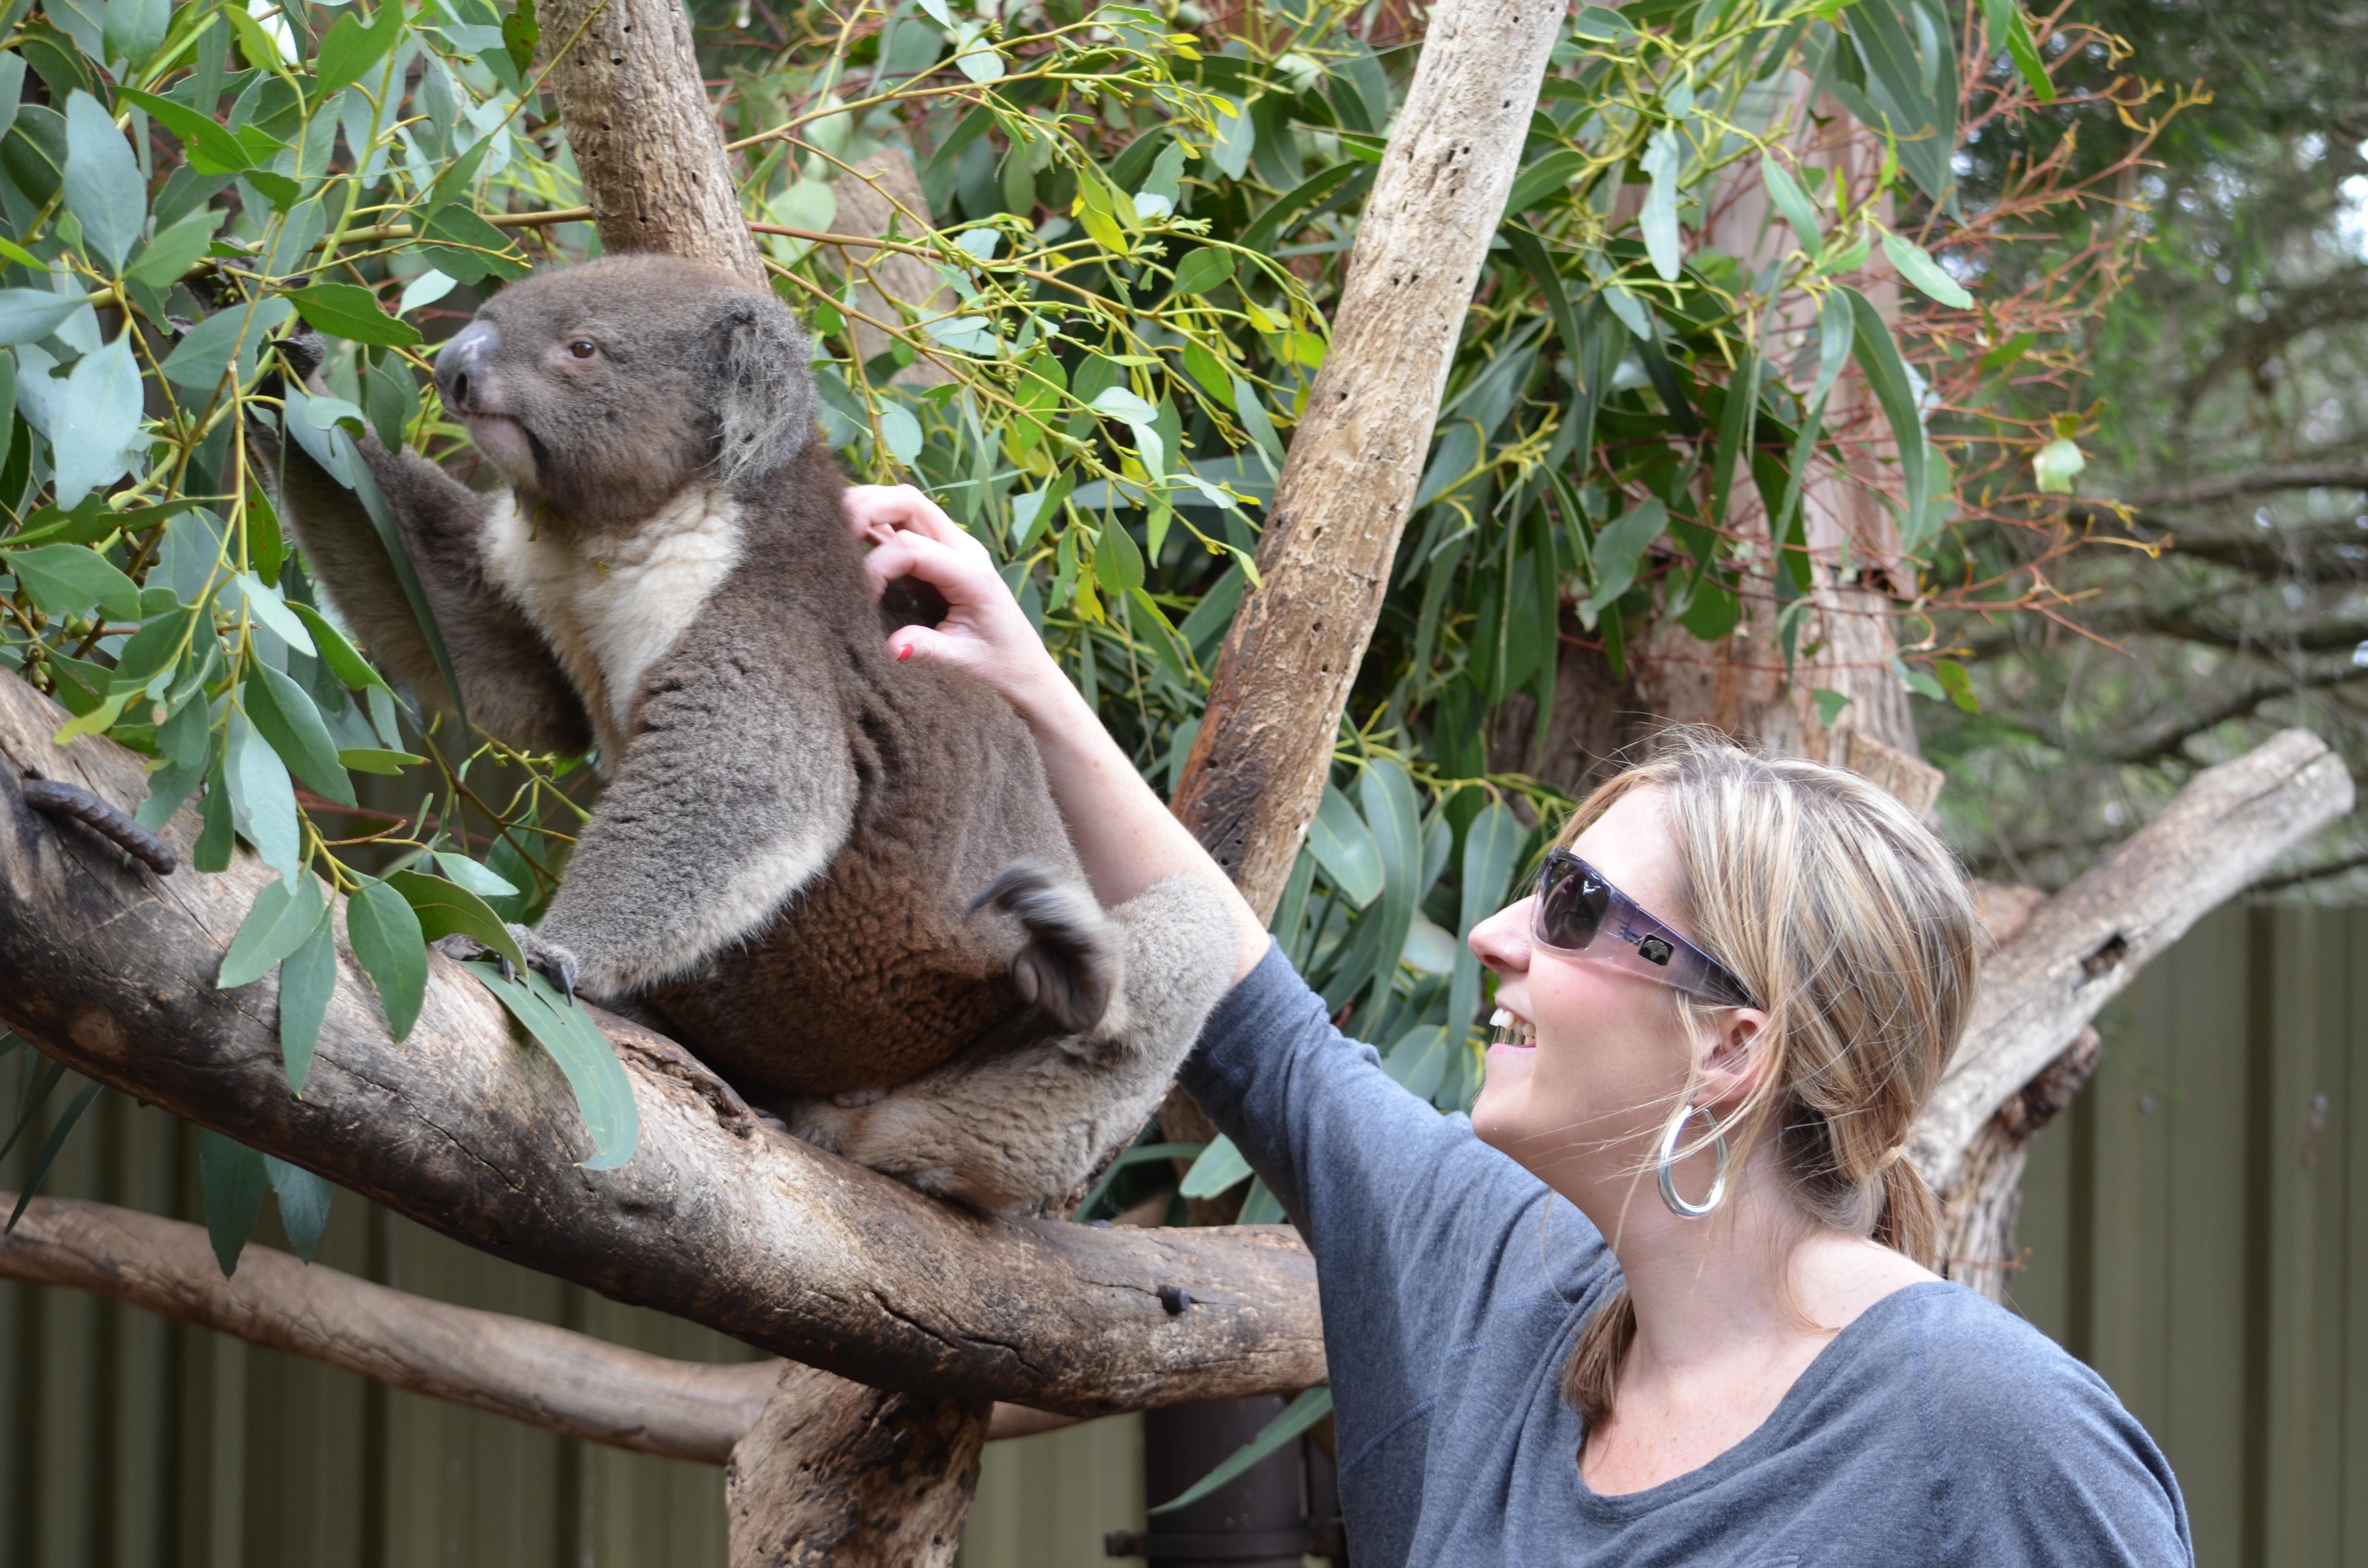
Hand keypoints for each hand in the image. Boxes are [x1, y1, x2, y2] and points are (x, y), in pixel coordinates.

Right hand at [841, 485, 1069, 716]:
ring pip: (904, 503)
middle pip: (908, 501)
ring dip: (866, 507)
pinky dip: (872, 522)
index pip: (911, 547)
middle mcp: (962, 548)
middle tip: (830, 532)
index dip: (876, 566)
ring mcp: (950, 545)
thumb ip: (930, 650)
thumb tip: (892, 647)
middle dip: (866, 507)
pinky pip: (902, 523)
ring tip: (831, 528)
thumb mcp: (966, 662)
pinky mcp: (937, 553)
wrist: (1023, 666)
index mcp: (971, 573)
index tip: (859, 600)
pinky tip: (847, 536)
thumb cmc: (998, 664)